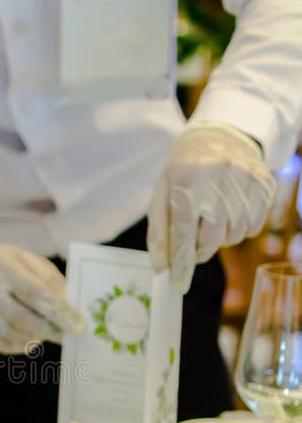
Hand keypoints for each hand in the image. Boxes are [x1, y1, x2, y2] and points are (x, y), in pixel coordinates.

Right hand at [0, 241, 86, 353]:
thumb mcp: (26, 259)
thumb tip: (68, 309)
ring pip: (10, 336)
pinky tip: (27, 335)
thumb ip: (49, 280)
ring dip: (35, 337)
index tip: (79, 326)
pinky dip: (19, 344)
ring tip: (45, 331)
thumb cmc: (2, 264)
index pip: (32, 292)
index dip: (59, 312)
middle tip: (66, 334)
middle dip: (49, 329)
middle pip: (20, 318)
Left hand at [147, 122, 275, 292]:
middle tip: (194, 247)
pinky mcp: (264, 184)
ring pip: (234, 235)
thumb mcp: (162, 196)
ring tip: (211, 220)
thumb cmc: (183, 173)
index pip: (183, 232)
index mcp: (186, 181)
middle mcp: (218, 178)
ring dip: (220, 239)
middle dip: (200, 251)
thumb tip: (162, 269)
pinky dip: (240, 229)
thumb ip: (159, 234)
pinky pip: (253, 226)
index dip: (181, 263)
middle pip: (211, 238)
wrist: (219, 137)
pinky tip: (230, 213)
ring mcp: (245, 180)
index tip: (178, 285)